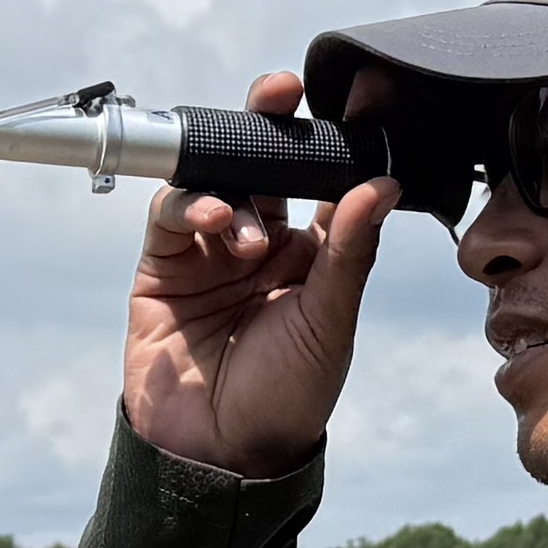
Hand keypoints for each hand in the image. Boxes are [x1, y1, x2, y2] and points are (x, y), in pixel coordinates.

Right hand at [121, 70, 390, 482]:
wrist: (218, 455)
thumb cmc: (286, 397)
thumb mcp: (329, 323)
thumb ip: (349, 253)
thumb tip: (382, 184)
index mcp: (314, 254)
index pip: (327, 179)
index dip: (337, 138)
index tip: (355, 97)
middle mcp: (264, 243)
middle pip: (265, 162)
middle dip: (270, 124)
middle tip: (280, 92)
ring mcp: (211, 251)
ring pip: (216, 179)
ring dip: (233, 185)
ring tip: (247, 233)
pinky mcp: (164, 265)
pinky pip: (172, 212)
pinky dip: (190, 204)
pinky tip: (214, 221)